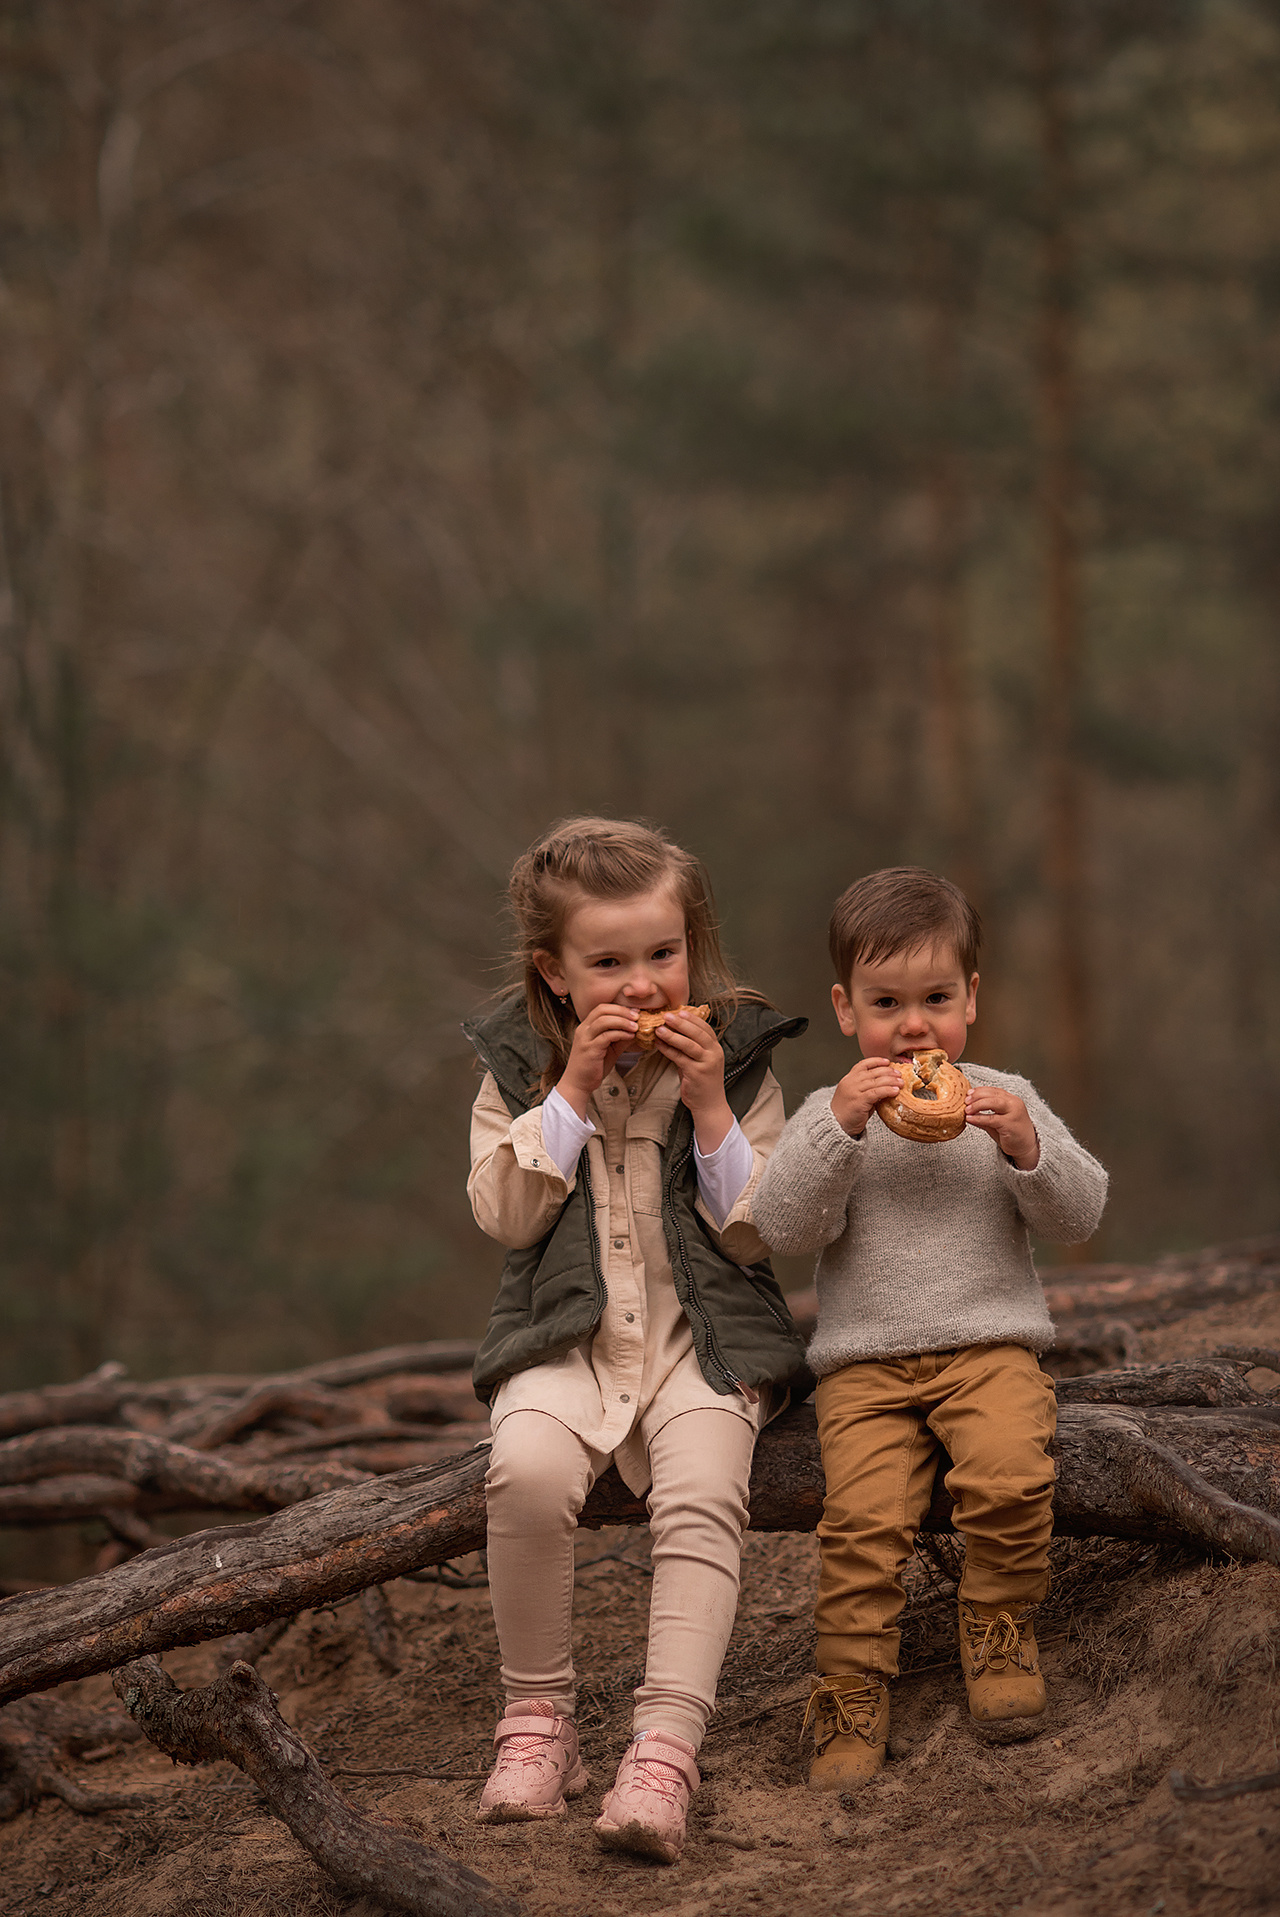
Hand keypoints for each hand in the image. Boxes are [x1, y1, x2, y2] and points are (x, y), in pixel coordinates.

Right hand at [556, 1003, 639, 1118]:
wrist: (578, 1084)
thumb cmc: (593, 1067)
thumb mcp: (610, 1049)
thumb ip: (620, 1038)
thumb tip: (636, 1029)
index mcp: (586, 1027)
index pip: (602, 1008)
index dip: (619, 1007)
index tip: (634, 1012)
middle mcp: (583, 1030)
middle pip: (602, 1010)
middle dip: (622, 1011)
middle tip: (637, 1016)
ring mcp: (585, 1039)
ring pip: (604, 1021)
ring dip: (622, 1021)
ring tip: (635, 1026)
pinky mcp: (590, 1049)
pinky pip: (606, 1036)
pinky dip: (620, 1034)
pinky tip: (630, 1036)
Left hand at [654, 1009, 731, 1151]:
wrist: (709, 1104)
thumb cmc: (702, 1081)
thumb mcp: (700, 1060)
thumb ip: (691, 1046)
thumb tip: (674, 1029)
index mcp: (716, 1048)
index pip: (705, 1028)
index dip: (692, 1018)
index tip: (679, 1010)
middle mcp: (714, 1053)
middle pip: (697, 1033)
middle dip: (681, 1023)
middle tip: (666, 1015)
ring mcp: (707, 1063)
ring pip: (689, 1044)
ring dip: (673, 1035)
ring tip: (659, 1028)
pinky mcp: (697, 1073)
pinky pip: (680, 1058)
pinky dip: (668, 1050)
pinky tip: (658, 1044)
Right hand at [831, 1057, 903, 1137]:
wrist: (836, 1125)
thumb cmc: (848, 1113)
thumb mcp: (857, 1096)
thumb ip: (868, 1089)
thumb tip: (885, 1085)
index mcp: (848, 1079)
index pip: (863, 1064)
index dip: (876, 1061)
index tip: (887, 1062)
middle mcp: (850, 1082)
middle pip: (872, 1072)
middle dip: (888, 1071)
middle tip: (899, 1074)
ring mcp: (854, 1091)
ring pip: (876, 1081)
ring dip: (891, 1081)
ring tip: (901, 1082)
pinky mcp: (859, 1101)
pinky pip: (876, 1092)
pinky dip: (888, 1090)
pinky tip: (895, 1091)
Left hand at [965, 1086, 1039, 1168]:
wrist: (1026, 1148)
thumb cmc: (1012, 1134)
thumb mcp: (996, 1122)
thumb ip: (984, 1115)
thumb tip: (967, 1112)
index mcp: (1011, 1100)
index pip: (994, 1090)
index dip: (979, 1091)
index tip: (968, 1094)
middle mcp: (1014, 1103)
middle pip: (993, 1094)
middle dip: (977, 1096)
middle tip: (966, 1101)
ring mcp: (1014, 1113)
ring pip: (993, 1103)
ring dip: (977, 1105)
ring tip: (967, 1110)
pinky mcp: (1010, 1124)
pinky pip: (992, 1119)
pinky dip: (979, 1118)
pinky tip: (970, 1119)